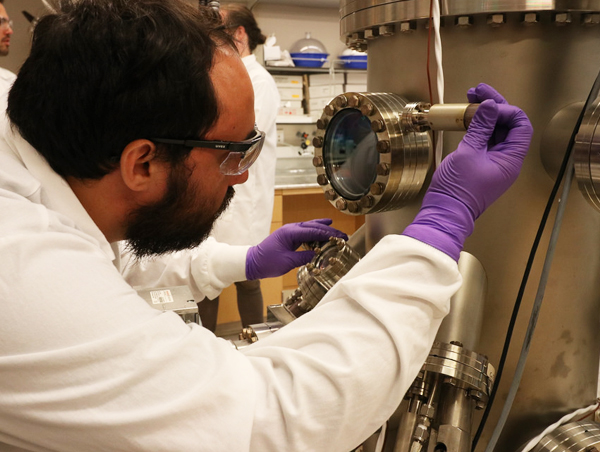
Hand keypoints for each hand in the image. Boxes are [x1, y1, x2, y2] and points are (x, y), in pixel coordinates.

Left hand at [246, 219, 347, 279]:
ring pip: (310, 227)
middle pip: (313, 227)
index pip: (313, 231)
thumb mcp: (287, 262)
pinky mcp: (289, 237)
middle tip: (342, 234)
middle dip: (329, 230)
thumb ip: (304, 257)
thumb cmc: (267, 262)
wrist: (252, 262)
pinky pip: (305, 232)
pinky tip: (321, 231)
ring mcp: (290, 232)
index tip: (340, 237)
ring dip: (322, 229)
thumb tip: (318, 255)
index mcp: (290, 233)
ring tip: (335, 230)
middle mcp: (291, 229)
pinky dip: (315, 232)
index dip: (328, 234)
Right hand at [403, 83, 532, 259]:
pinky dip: (477, 127)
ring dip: (484, 115)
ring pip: (495, 131)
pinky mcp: (480, 164)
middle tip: (478, 91)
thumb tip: (490, 106)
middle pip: (507, 126)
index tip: (488, 103)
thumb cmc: (458, 189)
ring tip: (470, 99)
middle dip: (494, 106)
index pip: (520, 125)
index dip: (506, 110)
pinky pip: (484, 140)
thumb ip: (480, 127)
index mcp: (511, 159)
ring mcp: (493, 162)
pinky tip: (466, 117)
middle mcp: (506, 160)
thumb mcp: (469, 152)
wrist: (445, 211)